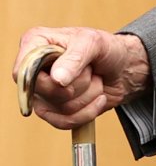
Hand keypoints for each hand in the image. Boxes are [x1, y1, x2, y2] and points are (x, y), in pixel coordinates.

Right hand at [13, 27, 150, 128]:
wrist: (123, 69)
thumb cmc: (107, 49)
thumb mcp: (95, 43)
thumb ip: (76, 57)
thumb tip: (56, 79)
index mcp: (37, 43)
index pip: (23, 70)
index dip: (44, 77)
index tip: (66, 72)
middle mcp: (34, 70)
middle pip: (45, 91)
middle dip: (78, 83)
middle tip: (90, 69)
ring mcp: (42, 92)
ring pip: (60, 108)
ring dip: (87, 95)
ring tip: (94, 79)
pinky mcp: (53, 111)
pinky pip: (65, 122)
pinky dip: (88, 111)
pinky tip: (97, 98)